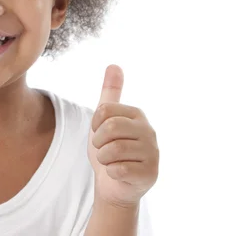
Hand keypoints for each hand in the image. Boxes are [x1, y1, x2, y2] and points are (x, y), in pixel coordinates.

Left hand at [87, 65, 158, 207]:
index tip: (99, 132)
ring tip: (111, 161)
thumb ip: (110, 92)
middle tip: (103, 149)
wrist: (114, 184)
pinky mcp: (151, 173)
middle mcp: (149, 131)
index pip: (105, 110)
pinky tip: (119, 173)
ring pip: (113, 150)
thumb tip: (114, 64)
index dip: (95, 124)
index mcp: (137, 114)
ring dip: (104, 158)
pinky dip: (111, 172)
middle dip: (98, 142)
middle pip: (110, 128)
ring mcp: (153, 152)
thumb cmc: (108, 148)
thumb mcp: (104, 118)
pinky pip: (118, 169)